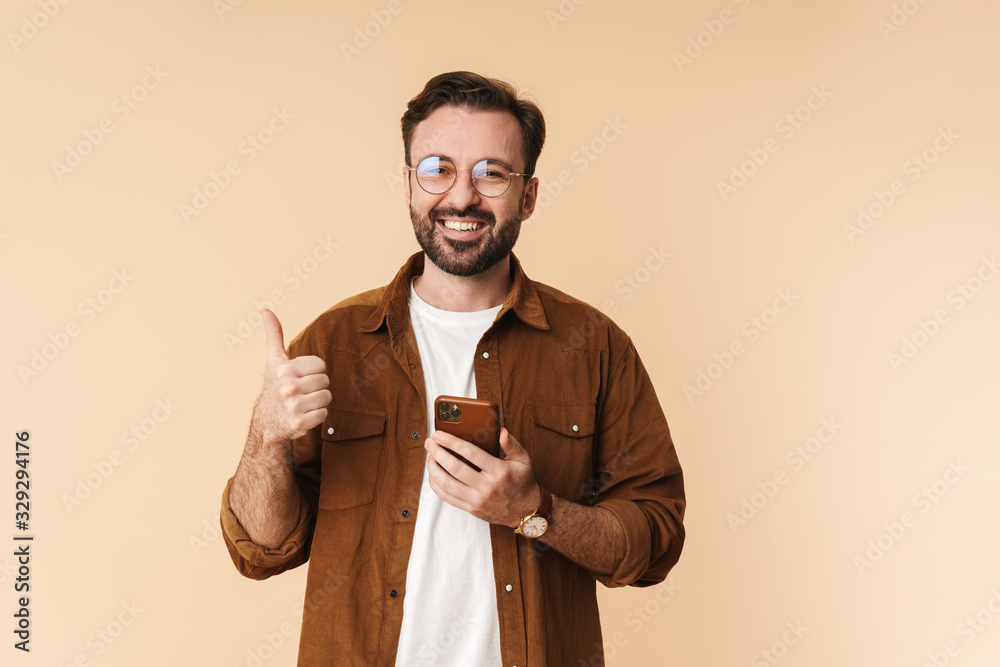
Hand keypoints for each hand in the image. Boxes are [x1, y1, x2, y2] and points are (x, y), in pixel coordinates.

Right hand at [254, 309, 331, 443]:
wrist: (267, 421)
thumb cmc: (276, 386)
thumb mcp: (274, 360)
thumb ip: (274, 334)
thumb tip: (265, 309)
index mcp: (284, 369)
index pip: (321, 365)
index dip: (313, 371)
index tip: (300, 377)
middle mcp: (287, 387)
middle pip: (325, 381)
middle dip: (317, 387)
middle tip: (302, 392)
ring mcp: (293, 406)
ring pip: (327, 397)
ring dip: (318, 401)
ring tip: (304, 403)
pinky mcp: (299, 423)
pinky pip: (324, 414)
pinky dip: (317, 416)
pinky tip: (304, 415)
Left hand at [424, 427, 540, 526]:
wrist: (526, 512)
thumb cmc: (523, 483)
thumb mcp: (523, 460)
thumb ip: (511, 444)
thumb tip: (501, 431)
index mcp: (499, 471)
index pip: (470, 453)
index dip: (451, 441)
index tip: (439, 434)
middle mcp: (486, 487)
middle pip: (454, 467)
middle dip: (437, 452)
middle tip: (430, 442)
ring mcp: (476, 500)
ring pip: (446, 483)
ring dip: (433, 468)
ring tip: (430, 456)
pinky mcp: (470, 508)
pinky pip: (447, 497)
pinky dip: (436, 484)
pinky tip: (434, 474)